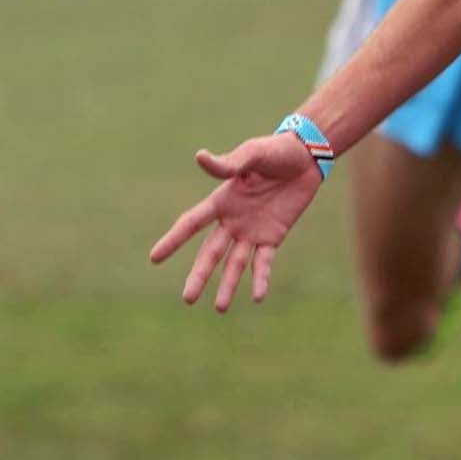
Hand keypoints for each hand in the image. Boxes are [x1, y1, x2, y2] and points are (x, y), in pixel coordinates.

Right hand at [148, 133, 320, 311]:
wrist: (306, 157)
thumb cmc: (275, 151)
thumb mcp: (251, 154)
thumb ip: (228, 164)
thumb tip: (200, 156)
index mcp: (221, 200)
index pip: (192, 223)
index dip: (173, 240)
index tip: (154, 258)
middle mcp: (232, 220)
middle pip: (211, 253)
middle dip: (199, 275)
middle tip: (187, 299)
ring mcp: (252, 231)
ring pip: (235, 263)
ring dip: (228, 285)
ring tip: (220, 309)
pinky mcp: (273, 236)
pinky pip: (264, 262)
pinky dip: (261, 278)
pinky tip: (258, 297)